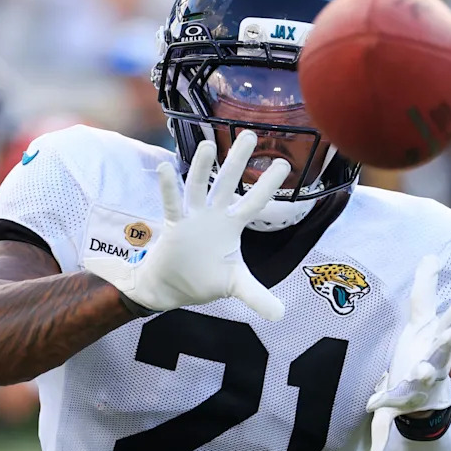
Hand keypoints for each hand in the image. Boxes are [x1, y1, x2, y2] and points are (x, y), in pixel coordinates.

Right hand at [84, 131, 290, 320]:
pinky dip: (169, 187)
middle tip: (250, 134)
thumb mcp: (236, 285)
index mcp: (232, 225)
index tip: (284, 163)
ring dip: (201, 167)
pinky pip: (172, 204)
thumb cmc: (204, 279)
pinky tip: (166, 167)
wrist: (170, 289)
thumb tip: (282, 316)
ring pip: (198, 187)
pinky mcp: (173, 226)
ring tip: (208, 144)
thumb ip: (258, 296)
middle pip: (228, 183)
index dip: (268, 185)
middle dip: (238, 160)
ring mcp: (192, 218)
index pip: (255, 202)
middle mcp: (214, 215)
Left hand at [366, 255, 450, 450]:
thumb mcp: (423, 319)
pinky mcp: (406, 398)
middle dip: (447, 342)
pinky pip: (393, 400)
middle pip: (444, 348)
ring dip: (425, 372)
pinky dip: (384, 401)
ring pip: (427, 375)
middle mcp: (436, 359)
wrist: (425, 397)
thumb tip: (431, 255)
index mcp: (437, 338)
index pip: (448, 322)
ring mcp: (423, 380)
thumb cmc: (424, 348)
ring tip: (421, 371)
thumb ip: (426, 289)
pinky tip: (372, 403)